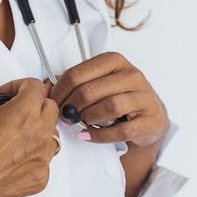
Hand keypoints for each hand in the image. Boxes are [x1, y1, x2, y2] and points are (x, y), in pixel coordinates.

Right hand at [0, 49, 59, 196]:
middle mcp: (39, 135)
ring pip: (50, 134)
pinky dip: (33, 154)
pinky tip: (11, 156)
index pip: (36, 86)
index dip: (18, 87)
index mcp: (24, 113)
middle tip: (10, 112)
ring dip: (36, 129)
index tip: (5, 96)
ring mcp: (42, 158)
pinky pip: (45, 159)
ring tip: (11, 135)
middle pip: (49, 107)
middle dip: (32, 105)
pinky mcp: (41, 178)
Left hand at [49, 52, 169, 147]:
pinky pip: (121, 130)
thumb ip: (74, 82)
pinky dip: (100, 135)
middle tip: (65, 118)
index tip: (53, 103)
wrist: (151, 116)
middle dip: (71, 107)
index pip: (77, 74)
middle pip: (90, 91)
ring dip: (88, 119)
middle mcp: (131, 75)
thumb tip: (45, 87)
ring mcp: (144, 96)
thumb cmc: (119, 97)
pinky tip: (89, 135)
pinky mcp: (151, 119)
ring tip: (80, 124)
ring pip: (108, 107)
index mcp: (114, 61)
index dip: (60, 92)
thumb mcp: (99, 83)